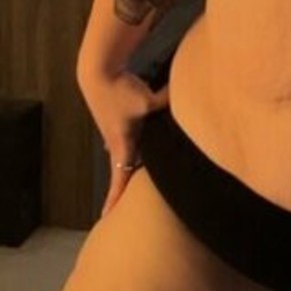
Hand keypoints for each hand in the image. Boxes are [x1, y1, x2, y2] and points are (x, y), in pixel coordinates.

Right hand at [79, 66, 169, 216]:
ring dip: (128, 171)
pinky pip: (126, 142)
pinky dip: (133, 151)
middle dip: (122, 193)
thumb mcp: (149, 101)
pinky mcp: (115, 122)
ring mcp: (113, 133)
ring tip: (131, 188)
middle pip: (121, 174)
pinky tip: (136, 152)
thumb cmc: (121, 89)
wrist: (98, 72)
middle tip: (119, 213)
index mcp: (122, 145)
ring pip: (125, 157)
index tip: (108, 218)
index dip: (115, 200)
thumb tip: (193, 108)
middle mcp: (116, 143)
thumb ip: (171, 106)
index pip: (119, 179)